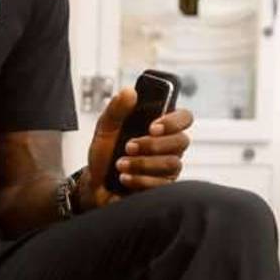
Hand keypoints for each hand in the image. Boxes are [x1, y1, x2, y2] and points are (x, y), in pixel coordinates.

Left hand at [81, 88, 193, 209]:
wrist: (95, 185)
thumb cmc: (104, 155)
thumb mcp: (105, 128)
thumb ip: (116, 109)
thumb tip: (130, 92)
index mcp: (159, 127)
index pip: (184, 117)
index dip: (173, 121)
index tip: (152, 127)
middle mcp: (168, 146)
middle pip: (181, 141)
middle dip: (152, 145)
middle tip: (128, 146)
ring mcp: (167, 168)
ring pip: (172, 164)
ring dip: (142, 163)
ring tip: (121, 164)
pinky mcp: (163, 187)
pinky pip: (162, 184)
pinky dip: (139, 180)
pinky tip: (124, 178)